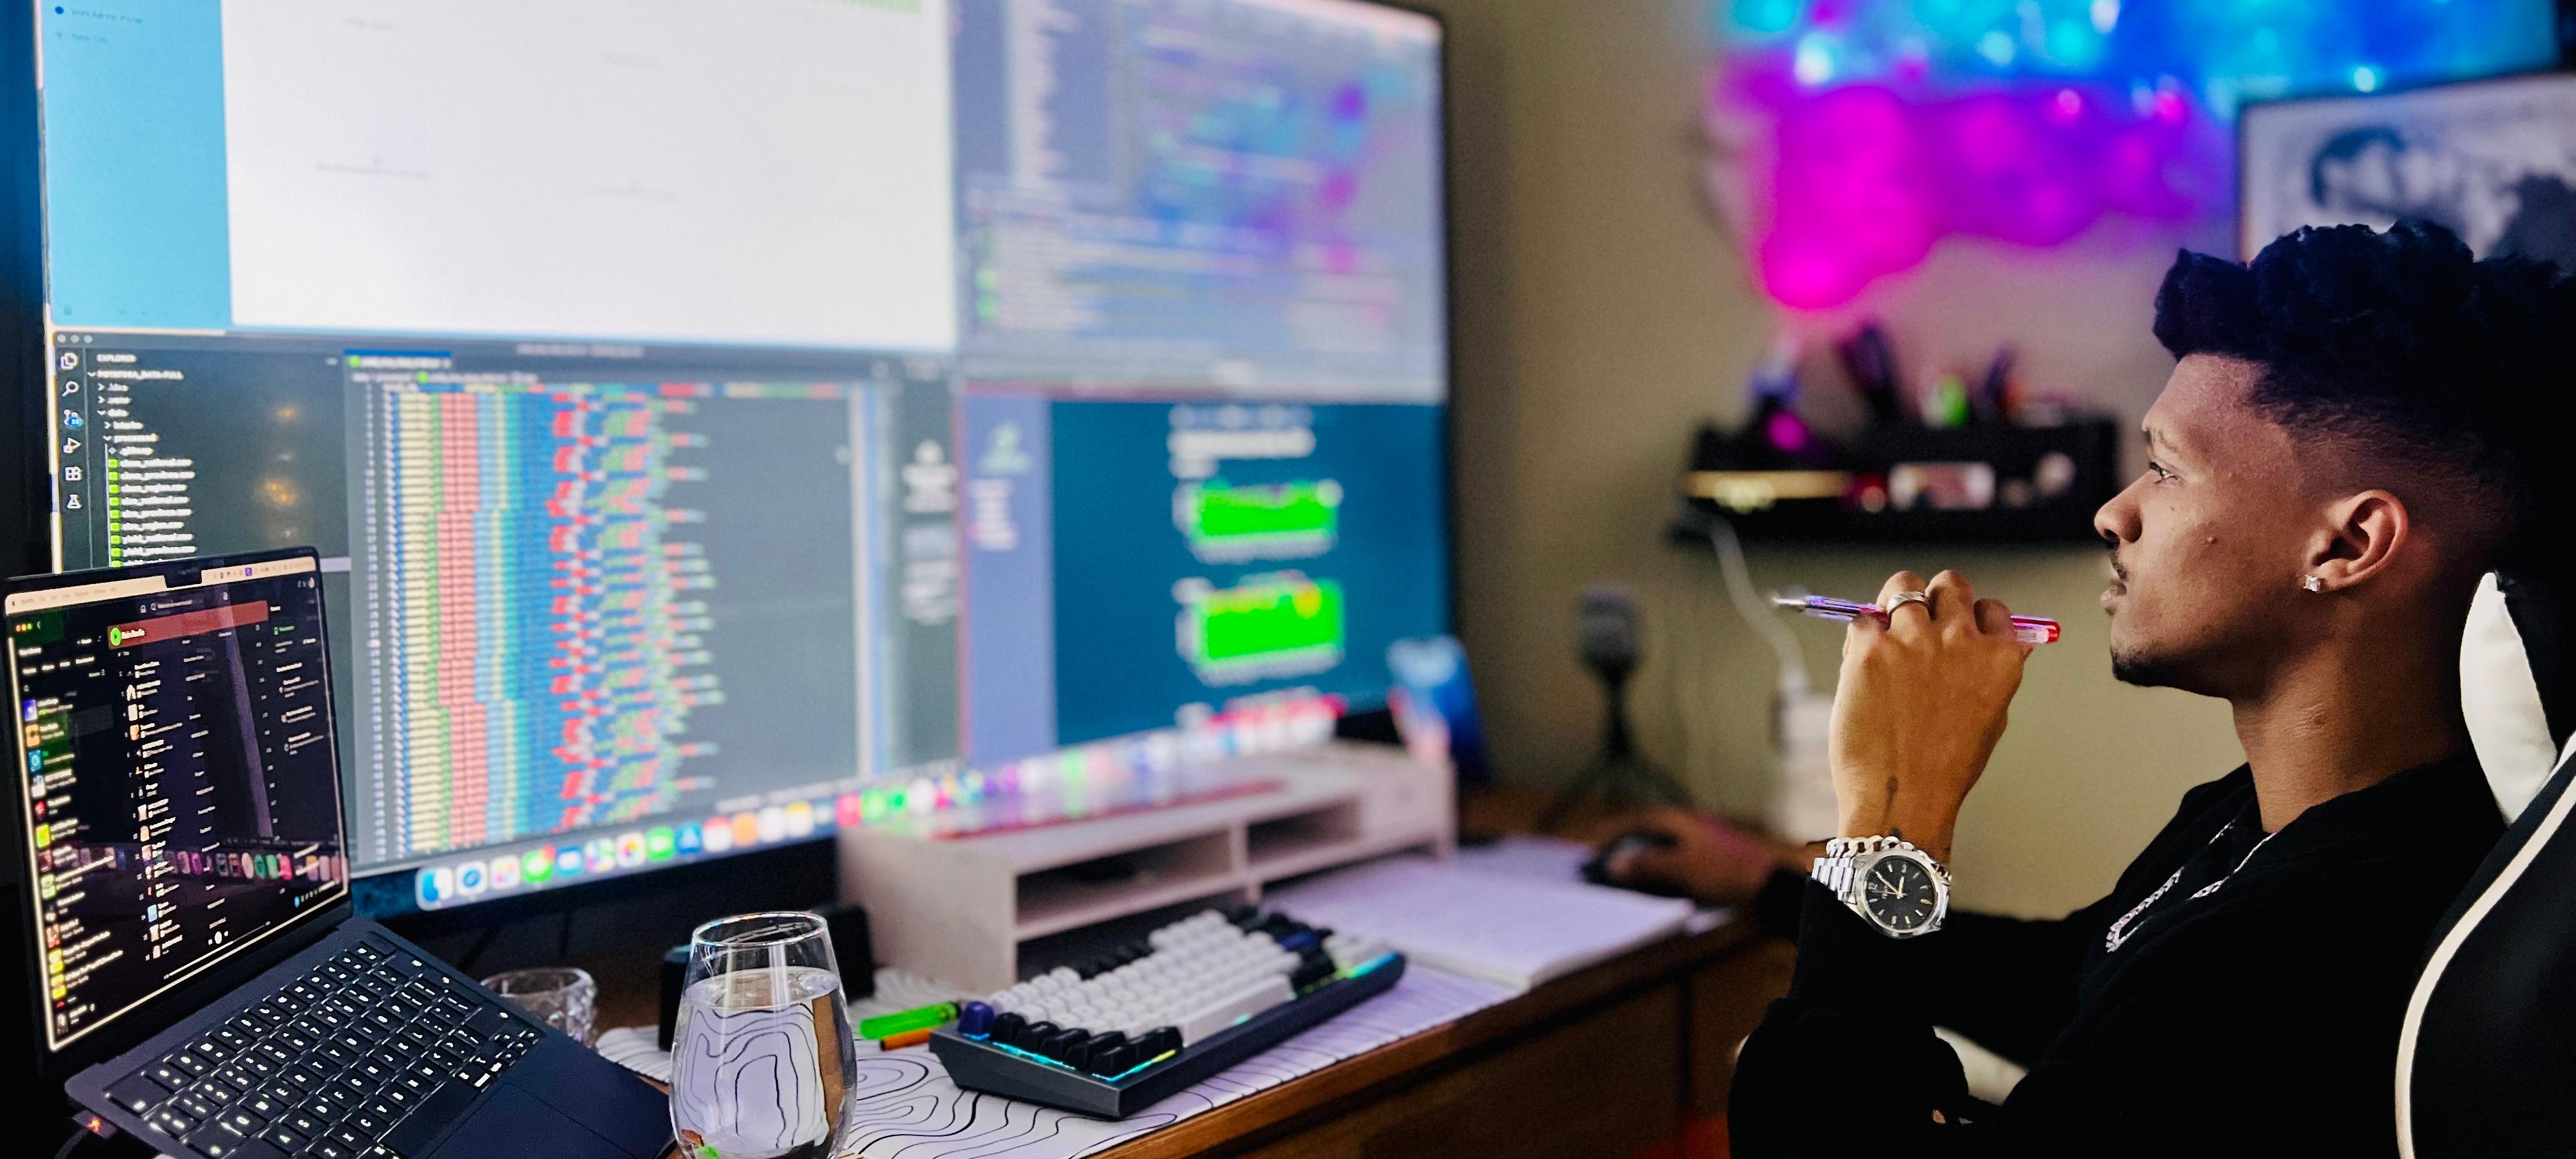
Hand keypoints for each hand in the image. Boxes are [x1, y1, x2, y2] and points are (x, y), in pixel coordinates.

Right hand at [1597, 808, 1808, 904]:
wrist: (1771, 884)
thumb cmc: (1726, 871)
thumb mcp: (1682, 868)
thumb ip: (1647, 865)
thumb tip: (1615, 863)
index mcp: (1682, 820)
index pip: (1639, 819)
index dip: (1615, 831)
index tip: (1594, 843)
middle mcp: (1691, 827)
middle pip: (1651, 834)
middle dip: (1627, 848)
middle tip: (1605, 863)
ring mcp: (1704, 843)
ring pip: (1664, 850)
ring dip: (1644, 862)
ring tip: (1625, 877)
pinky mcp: (1713, 861)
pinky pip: (1678, 863)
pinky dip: (1662, 872)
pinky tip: (1656, 887)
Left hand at [1829, 570, 2031, 864]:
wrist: (1902, 798)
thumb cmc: (1943, 769)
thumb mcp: (1989, 719)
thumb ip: (1991, 673)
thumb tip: (1997, 642)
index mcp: (1998, 659)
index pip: (1991, 608)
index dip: (1971, 615)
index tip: (1956, 627)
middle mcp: (1960, 640)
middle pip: (1949, 583)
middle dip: (1933, 597)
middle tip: (1915, 620)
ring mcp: (1914, 640)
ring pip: (1902, 585)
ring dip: (1892, 604)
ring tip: (1883, 633)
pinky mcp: (1871, 648)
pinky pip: (1862, 621)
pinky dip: (1860, 639)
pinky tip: (1862, 670)